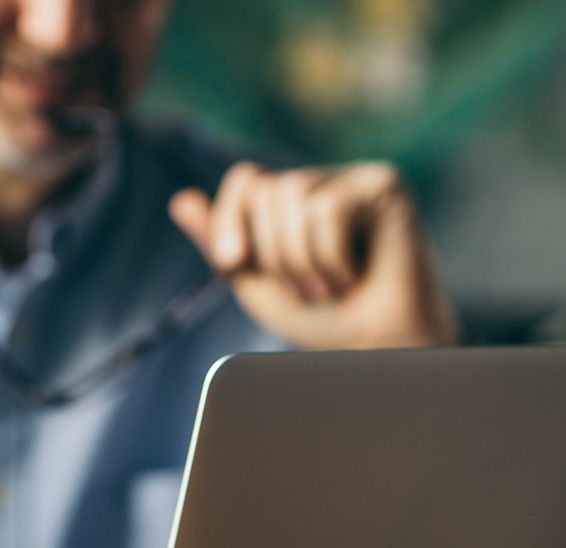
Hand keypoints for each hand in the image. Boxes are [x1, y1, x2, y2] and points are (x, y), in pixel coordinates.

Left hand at [169, 161, 459, 351]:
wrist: (376, 350)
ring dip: (301, 259)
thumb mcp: (257, 284)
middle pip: (268, 188)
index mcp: (292, 201)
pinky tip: (353, 276)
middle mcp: (323, 182)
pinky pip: (329, 208)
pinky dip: (329, 256)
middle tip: (303, 290)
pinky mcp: (384, 186)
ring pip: (295, 195)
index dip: (229, 218)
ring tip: (328, 289)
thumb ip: (223, 243)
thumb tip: (181, 200)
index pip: (247, 179)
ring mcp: (355, 180)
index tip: (232, 264)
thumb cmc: (323, 321)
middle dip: (274, 252)